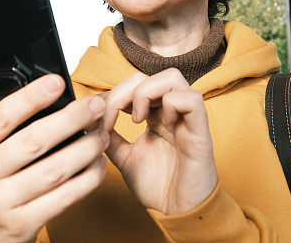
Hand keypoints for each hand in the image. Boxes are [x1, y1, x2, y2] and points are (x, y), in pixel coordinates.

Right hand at [0, 74, 108, 242]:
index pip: (0, 117)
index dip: (31, 97)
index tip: (57, 81)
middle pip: (33, 142)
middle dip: (70, 120)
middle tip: (95, 105)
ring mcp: (0, 204)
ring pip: (53, 170)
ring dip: (85, 149)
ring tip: (101, 134)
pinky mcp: (22, 224)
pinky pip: (63, 198)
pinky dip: (86, 179)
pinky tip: (97, 163)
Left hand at [101, 68, 217, 214]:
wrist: (179, 213)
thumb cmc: (158, 186)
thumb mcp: (124, 158)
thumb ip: (110, 137)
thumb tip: (89, 120)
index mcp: (154, 114)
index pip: (132, 84)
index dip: (110, 96)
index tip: (96, 122)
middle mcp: (171, 111)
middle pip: (147, 75)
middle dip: (121, 92)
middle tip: (111, 118)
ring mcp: (187, 118)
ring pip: (171, 77)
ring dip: (146, 92)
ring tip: (136, 119)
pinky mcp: (200, 131)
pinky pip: (192, 99)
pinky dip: (171, 103)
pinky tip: (161, 124)